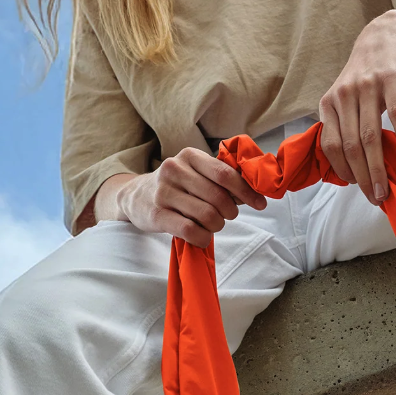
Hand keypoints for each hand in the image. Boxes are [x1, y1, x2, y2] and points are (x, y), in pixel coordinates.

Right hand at [99, 147, 266, 246]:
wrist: (135, 197)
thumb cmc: (176, 186)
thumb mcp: (195, 173)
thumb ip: (221, 179)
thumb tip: (254, 192)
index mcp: (190, 156)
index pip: (225, 174)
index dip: (247, 191)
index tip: (260, 204)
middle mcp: (174, 170)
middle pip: (219, 197)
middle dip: (230, 212)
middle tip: (226, 217)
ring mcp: (163, 192)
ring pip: (207, 215)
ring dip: (217, 226)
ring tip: (212, 225)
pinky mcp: (157, 214)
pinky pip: (190, 230)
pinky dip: (203, 237)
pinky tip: (202, 236)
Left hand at [318, 9, 395, 207]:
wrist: (383, 33)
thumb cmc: (364, 72)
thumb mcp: (344, 96)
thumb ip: (343, 124)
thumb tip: (351, 164)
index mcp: (329, 104)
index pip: (330, 145)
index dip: (343, 171)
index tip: (357, 188)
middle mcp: (343, 96)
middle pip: (350, 146)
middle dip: (362, 177)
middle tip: (375, 198)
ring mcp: (366, 87)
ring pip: (369, 135)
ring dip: (378, 166)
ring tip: (387, 187)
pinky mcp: (389, 79)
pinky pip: (395, 113)